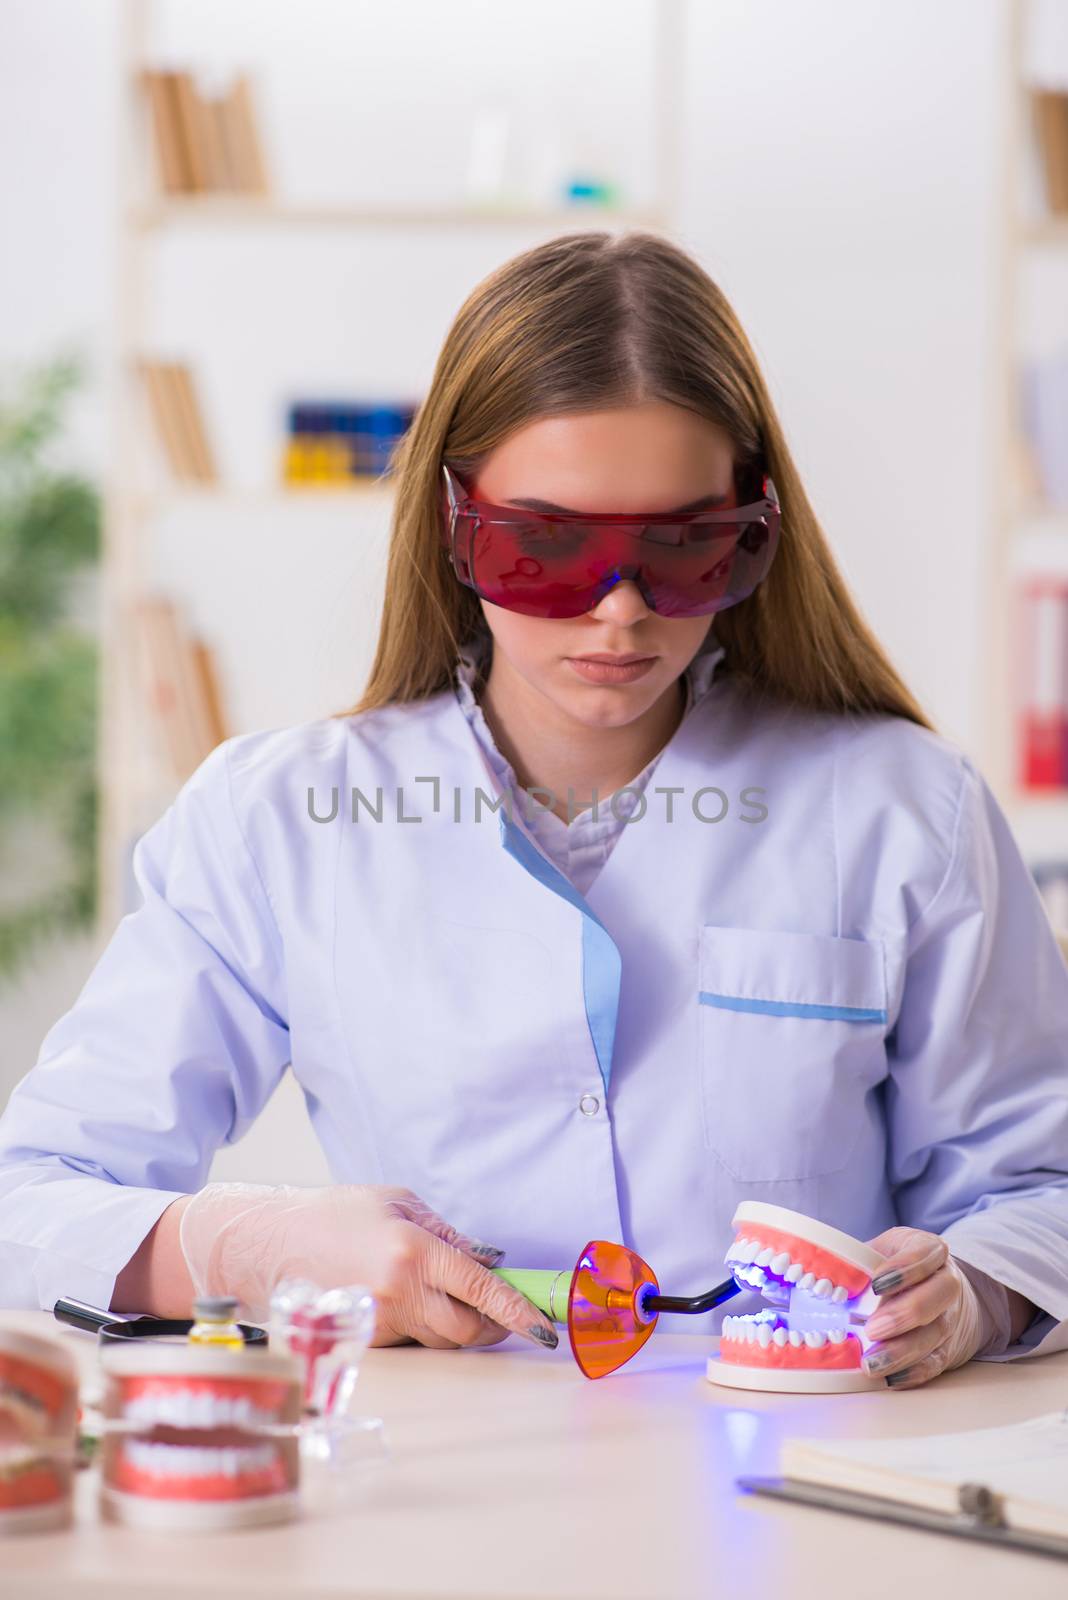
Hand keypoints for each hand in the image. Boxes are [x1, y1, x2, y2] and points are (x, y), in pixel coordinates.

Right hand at [177, 1181, 559, 1351]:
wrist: (269, 1244)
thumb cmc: (334, 1213)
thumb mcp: (397, 1202)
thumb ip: (446, 1233)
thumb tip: (489, 1260)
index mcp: (412, 1251)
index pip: (480, 1290)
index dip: (518, 1312)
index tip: (544, 1327)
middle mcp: (399, 1293)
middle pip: (467, 1330)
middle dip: (494, 1326)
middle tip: (503, 1312)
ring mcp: (380, 1322)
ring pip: (440, 1340)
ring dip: (457, 1326)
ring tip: (451, 1298)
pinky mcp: (365, 1341)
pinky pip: (412, 1342)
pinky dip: (424, 1327)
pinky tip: (411, 1302)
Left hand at [860, 1226, 983, 1389]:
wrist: (941, 1289)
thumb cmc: (900, 1266)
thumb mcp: (883, 1250)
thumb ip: (859, 1260)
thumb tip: (817, 1273)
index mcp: (930, 1250)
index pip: (925, 1254)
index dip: (904, 1269)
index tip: (876, 1284)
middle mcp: (946, 1282)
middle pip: (938, 1294)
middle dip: (904, 1313)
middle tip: (872, 1329)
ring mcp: (950, 1316)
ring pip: (935, 1333)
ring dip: (902, 1351)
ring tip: (872, 1363)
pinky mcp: (948, 1347)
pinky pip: (936, 1362)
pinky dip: (913, 1372)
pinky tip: (891, 1378)